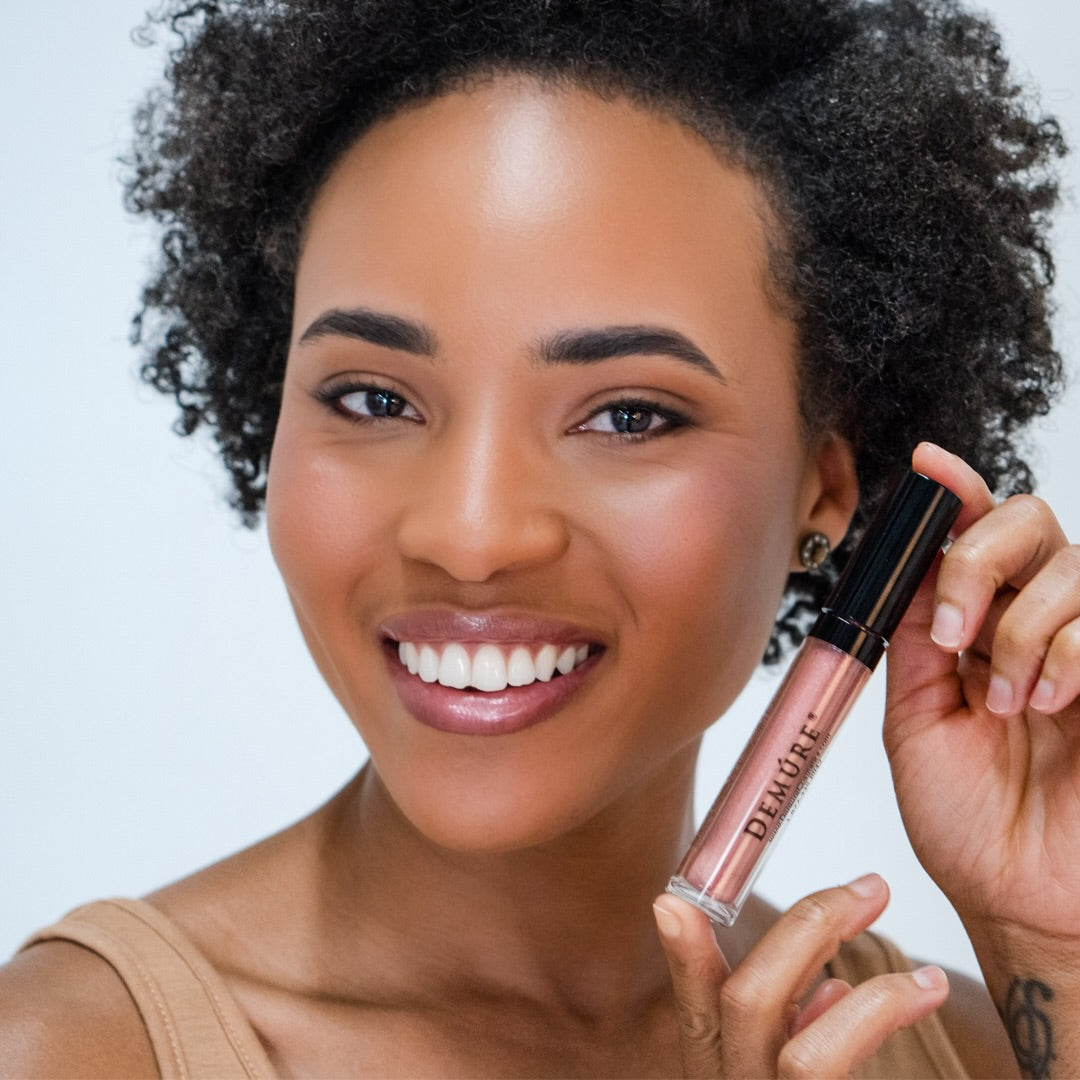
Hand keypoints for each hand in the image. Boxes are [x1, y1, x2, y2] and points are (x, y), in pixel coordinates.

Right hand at [653, 875, 947, 1077]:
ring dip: (869, 990)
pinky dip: (881, 1019)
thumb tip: (830, 985)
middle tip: (866, 888)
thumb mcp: (791, 1077)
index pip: (694, 1010)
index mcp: (721, 1074)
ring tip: (925, 970)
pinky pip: (837, 1072)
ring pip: (801, 1049)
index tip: (672, 900)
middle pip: (745, 1003)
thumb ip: (797, 1032)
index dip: (683, 955)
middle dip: (810, 928)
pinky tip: (920, 996)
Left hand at [885, 442, 1079, 936]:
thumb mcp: (914, 719)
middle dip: (980, 557)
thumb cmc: (968, 822)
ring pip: (1069, 566)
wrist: (1022, 898)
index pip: (974, 536)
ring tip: (1005, 700)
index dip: (955, 493)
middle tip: (954, 631)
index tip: (929, 466)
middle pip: (1028, 521)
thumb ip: (914, 640)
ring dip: (1022, 627)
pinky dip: (1065, 650)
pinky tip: (1048, 704)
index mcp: (974, 627)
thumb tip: (907, 569)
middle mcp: (1034, 623)